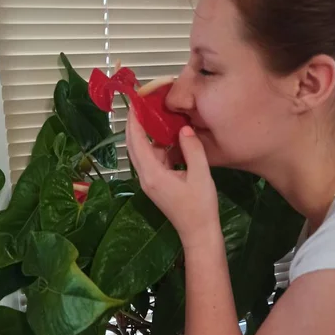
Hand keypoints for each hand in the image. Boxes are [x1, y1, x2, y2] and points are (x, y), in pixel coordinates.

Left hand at [125, 108, 219, 248]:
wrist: (199, 233)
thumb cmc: (200, 206)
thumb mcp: (201, 174)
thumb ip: (192, 149)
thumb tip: (184, 128)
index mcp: (152, 174)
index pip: (137, 141)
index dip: (134, 120)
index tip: (136, 101)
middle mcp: (146, 177)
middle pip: (133, 146)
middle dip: (135, 125)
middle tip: (143, 104)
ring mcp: (150, 182)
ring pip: (142, 153)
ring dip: (147, 135)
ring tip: (157, 116)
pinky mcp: (156, 185)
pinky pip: (152, 160)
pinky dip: (157, 147)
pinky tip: (169, 137)